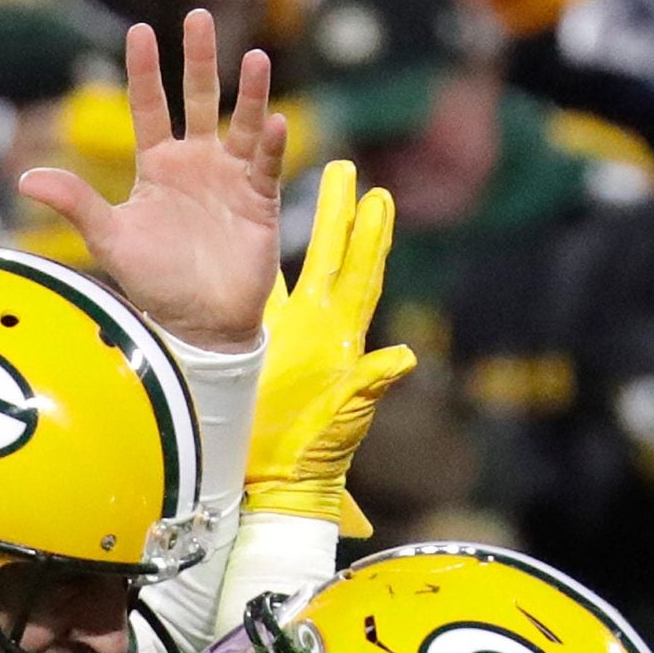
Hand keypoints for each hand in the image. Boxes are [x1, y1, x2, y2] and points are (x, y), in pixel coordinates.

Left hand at [17, 11, 283, 352]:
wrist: (199, 326)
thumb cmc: (154, 284)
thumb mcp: (110, 240)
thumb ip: (76, 204)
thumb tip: (26, 179)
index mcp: (157, 167)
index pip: (149, 107)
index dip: (144, 71)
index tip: (140, 31)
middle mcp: (196, 163)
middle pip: (198, 99)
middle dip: (199, 60)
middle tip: (197, 18)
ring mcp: (231, 179)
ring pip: (241, 123)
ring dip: (249, 92)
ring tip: (255, 58)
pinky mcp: (260, 200)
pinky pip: (267, 164)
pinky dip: (270, 143)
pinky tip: (270, 123)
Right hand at [246, 159, 417, 534]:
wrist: (275, 483)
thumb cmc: (315, 456)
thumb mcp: (347, 418)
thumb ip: (371, 385)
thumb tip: (405, 355)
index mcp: (342, 339)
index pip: (362, 276)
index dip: (371, 237)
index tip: (378, 195)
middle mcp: (318, 329)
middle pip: (332, 259)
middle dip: (340, 215)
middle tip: (345, 168)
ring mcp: (289, 338)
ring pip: (297, 272)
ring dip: (303, 233)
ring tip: (307, 194)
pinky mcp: (256, 352)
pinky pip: (257, 302)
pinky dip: (255, 273)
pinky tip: (248, 243)